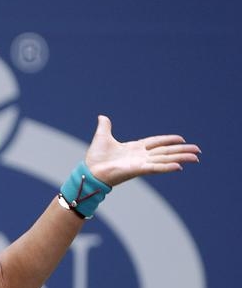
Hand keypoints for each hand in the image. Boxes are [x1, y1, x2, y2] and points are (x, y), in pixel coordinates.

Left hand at [85, 115, 200, 185]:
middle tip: (198, 151)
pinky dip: (167, 167)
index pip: (156, 143)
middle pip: (165, 152)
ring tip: (196, 158)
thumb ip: (105, 127)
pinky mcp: (138, 170)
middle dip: (182, 150)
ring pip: (165, 159)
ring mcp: (141, 163)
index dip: (168, 140)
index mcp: (135, 148)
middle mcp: (141, 156)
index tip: (181, 139)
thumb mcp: (102, 137)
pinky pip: (156, 168)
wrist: (90, 171)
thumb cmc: (96, 157)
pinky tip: (180, 166)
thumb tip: (102, 117)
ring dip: (181, 158)